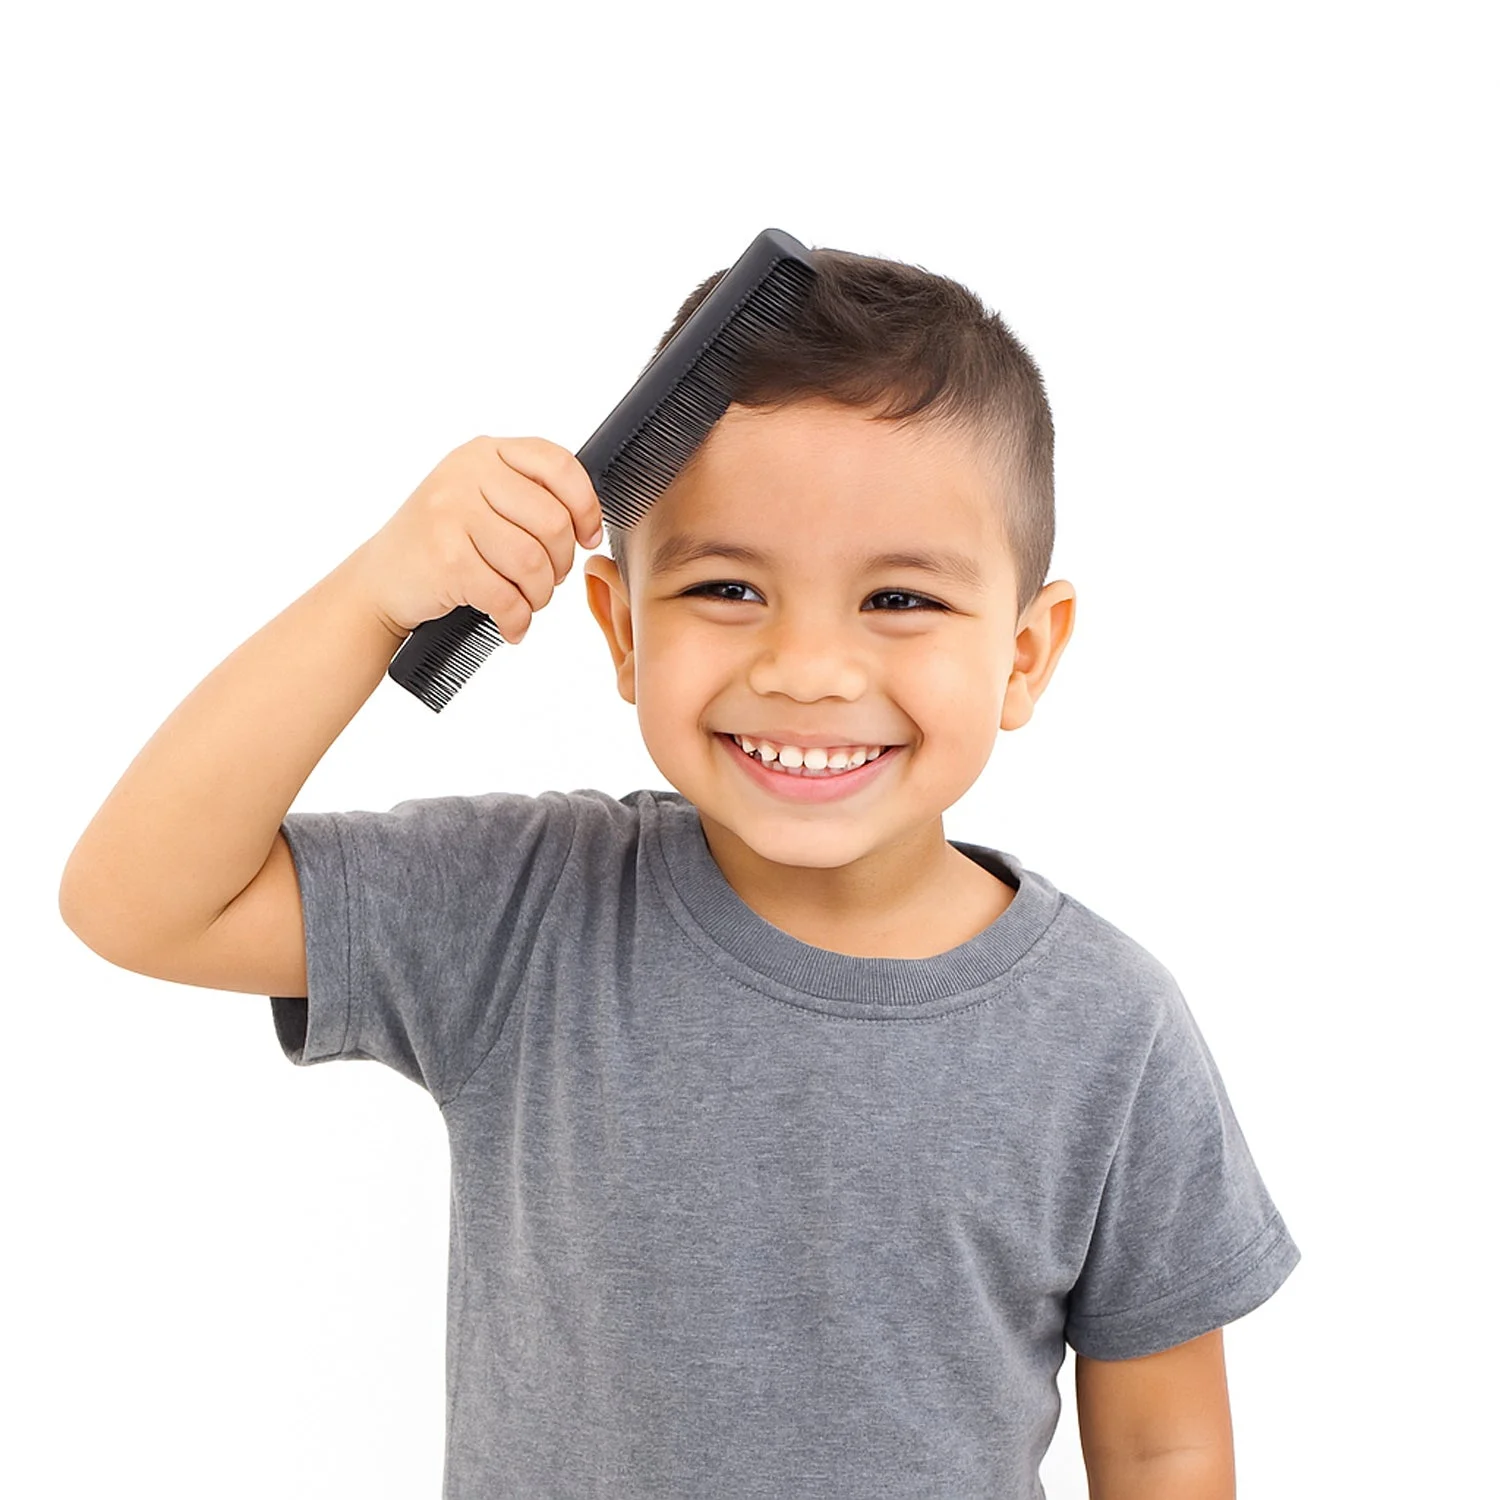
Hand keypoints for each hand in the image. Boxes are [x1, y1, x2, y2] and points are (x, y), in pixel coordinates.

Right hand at [352, 435, 603, 640]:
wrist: (381, 580)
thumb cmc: (442, 543)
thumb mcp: (479, 499)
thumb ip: (527, 494)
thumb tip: (591, 523)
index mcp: (485, 452)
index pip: (558, 466)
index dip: (586, 507)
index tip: (587, 537)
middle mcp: (466, 474)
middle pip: (553, 522)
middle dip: (560, 564)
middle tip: (546, 580)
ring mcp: (452, 513)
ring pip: (533, 563)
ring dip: (539, 596)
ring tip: (526, 602)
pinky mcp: (446, 558)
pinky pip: (507, 597)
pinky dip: (517, 620)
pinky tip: (512, 625)